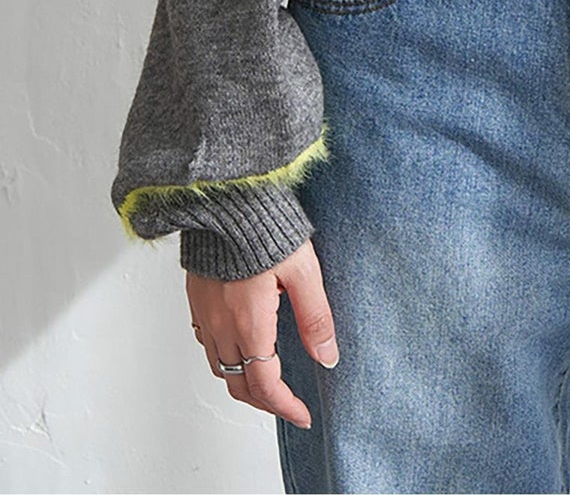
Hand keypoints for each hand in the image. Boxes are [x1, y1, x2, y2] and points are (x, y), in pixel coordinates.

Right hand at [186, 238, 339, 430]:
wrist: (225, 199)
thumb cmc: (265, 227)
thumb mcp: (303, 271)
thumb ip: (315, 316)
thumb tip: (328, 356)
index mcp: (249, 323)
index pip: (265, 384)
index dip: (285, 406)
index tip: (303, 415)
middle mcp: (221, 326)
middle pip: (239, 384)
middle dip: (265, 401)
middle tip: (289, 404)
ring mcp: (205, 314)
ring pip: (220, 367)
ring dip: (243, 381)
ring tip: (269, 379)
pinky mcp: (197, 300)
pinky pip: (207, 344)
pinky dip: (226, 358)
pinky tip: (244, 345)